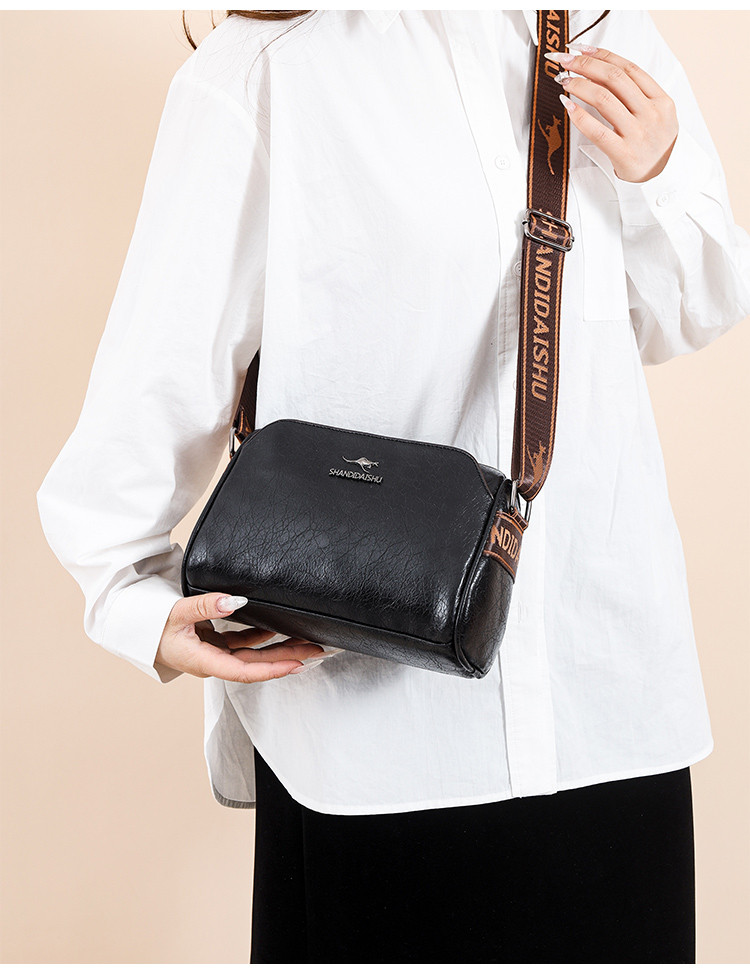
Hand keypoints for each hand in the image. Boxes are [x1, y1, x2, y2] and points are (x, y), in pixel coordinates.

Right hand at [156, 592, 326, 681]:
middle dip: (287, 658)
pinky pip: (243, 643)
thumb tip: (233, 600)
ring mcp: (215, 654)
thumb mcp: (176, 614)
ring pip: (253, 654)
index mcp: (204, 661)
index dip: (272, 669)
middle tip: (315, 650)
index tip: (297, 664)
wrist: (133, 630)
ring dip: (279, 648)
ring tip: (306, 642)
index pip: (244, 671)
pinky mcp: (214, 645)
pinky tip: (277, 629)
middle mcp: (213, 662)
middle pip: (257, 665)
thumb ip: (205, 606)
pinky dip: (261, 636)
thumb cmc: (149, 626)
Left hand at [545, 43, 678, 182]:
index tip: (581, 49)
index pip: (628, 68)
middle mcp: (652, 113)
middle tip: (565, 61)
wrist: (664, 179)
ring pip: (604, 99)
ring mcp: (638, 134)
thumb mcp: (658, 115)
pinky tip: (567, 104)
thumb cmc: (654, 146)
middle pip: (614, 78)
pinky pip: (597, 130)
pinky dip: (579, 115)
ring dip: (579, 85)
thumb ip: (637, 95)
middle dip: (585, 65)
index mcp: (661, 100)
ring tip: (564, 81)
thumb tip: (601, 71)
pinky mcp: (624, 154)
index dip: (602, 55)